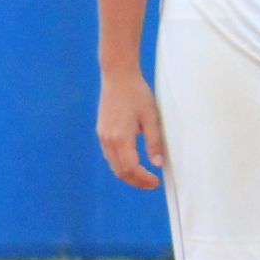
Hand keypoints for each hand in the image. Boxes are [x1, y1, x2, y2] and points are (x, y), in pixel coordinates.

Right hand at [97, 71, 167, 188]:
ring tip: (144, 175)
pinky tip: (132, 162)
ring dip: (128, 174)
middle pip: (120, 171)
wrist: (117, 76)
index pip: (131, 168)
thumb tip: (157, 163)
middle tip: (151, 183)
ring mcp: (103, 136)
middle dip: (136, 181)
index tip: (155, 181)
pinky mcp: (101, 132)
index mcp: (121, 137)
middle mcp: (108, 139)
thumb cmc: (137, 93)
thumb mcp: (151, 116)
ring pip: (113, 165)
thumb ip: (154, 141)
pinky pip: (109, 155)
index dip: (143, 179)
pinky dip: (120, 164)